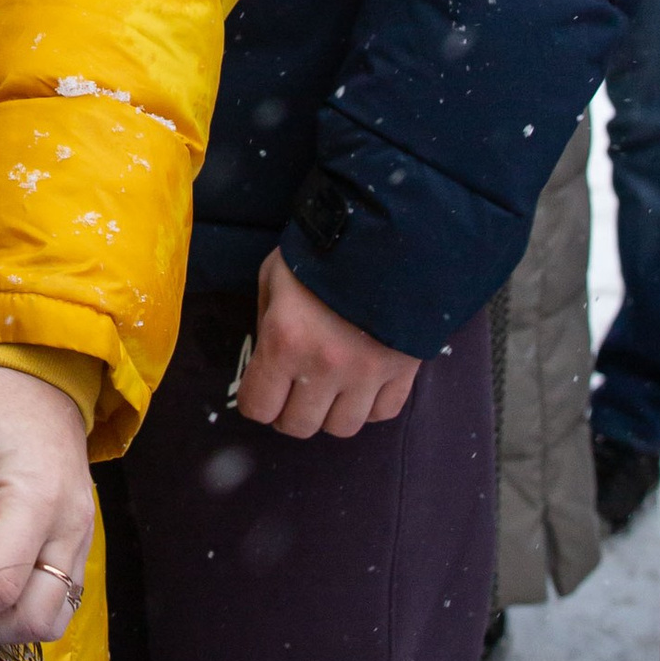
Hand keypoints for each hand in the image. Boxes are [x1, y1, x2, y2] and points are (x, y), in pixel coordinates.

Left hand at [0, 365, 92, 649]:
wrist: (39, 371)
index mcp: (38, 498)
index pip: (0, 582)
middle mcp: (70, 527)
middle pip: (34, 615)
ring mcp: (82, 537)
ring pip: (52, 617)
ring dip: (5, 625)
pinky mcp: (79, 542)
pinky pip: (59, 599)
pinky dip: (22, 609)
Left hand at [235, 248, 418, 439]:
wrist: (389, 233)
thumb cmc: (322, 253)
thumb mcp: (274, 278)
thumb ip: (265, 323)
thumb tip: (268, 362)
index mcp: (285, 341)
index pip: (258, 407)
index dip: (256, 401)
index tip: (262, 389)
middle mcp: (325, 365)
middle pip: (299, 426)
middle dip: (290, 412)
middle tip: (294, 390)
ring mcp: (368, 373)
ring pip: (341, 428)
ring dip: (330, 413)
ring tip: (330, 388)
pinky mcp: (403, 371)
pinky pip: (382, 413)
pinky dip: (368, 406)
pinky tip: (361, 384)